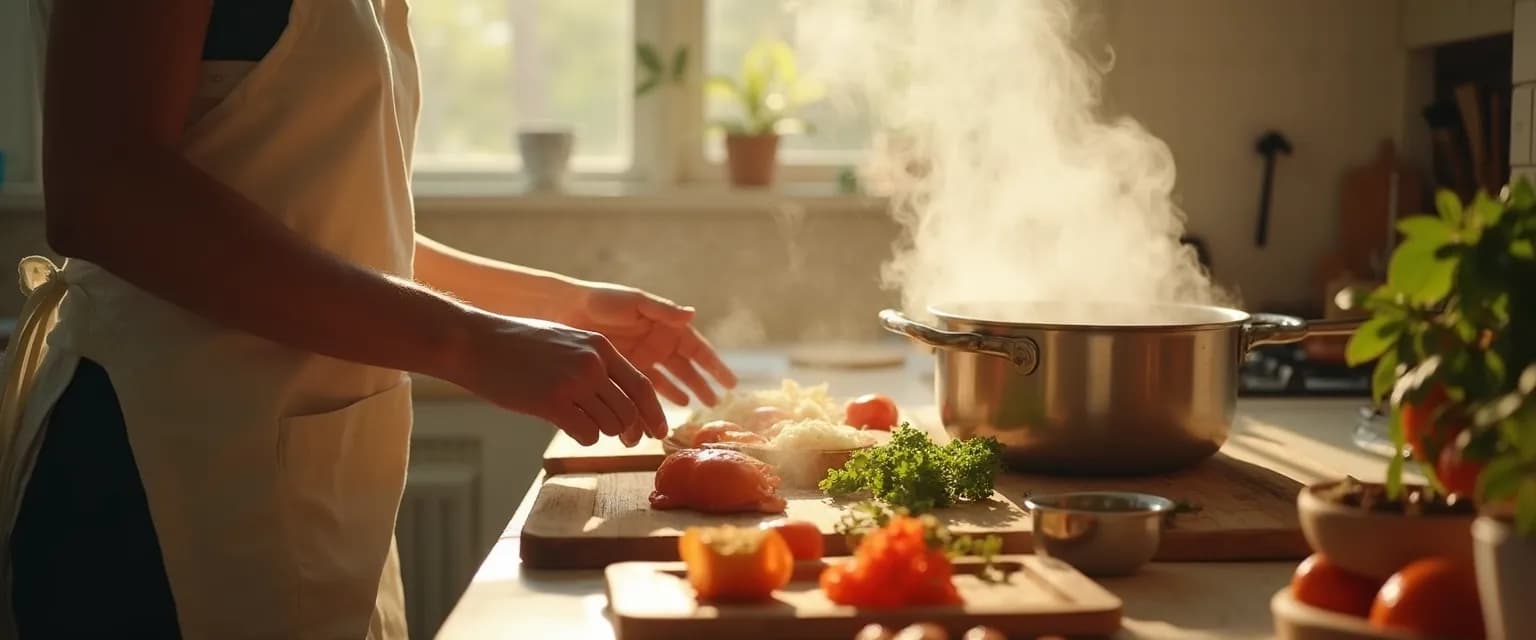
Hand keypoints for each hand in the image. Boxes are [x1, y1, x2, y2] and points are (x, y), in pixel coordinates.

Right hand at [447, 312, 667, 446]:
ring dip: (601, 432)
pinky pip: (586, 434)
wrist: (475, 342)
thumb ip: (595, 362)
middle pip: (629, 411)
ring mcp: (573, 383)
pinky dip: (583, 436)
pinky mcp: (551, 403)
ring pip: (610, 426)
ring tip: (583, 422)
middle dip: (630, 431)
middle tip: (627, 441)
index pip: (642, 386)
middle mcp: (592, 363)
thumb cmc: (518, 344)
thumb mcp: (567, 340)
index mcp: (600, 346)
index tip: (659, 432)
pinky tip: (569, 426)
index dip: (654, 414)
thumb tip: (620, 398)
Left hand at [559, 281, 737, 405]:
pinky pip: (645, 388)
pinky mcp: (623, 370)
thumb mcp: (636, 303)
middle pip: (687, 368)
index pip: (697, 349)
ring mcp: (642, 358)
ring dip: (683, 393)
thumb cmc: (603, 301)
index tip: (731, 382)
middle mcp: (657, 343)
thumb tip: (693, 314)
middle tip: (718, 403)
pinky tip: (667, 409)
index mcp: (665, 326)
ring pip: (669, 380)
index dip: (714, 365)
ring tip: (698, 407)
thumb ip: (663, 311)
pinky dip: (657, 399)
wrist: (566, 310)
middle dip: (703, 384)